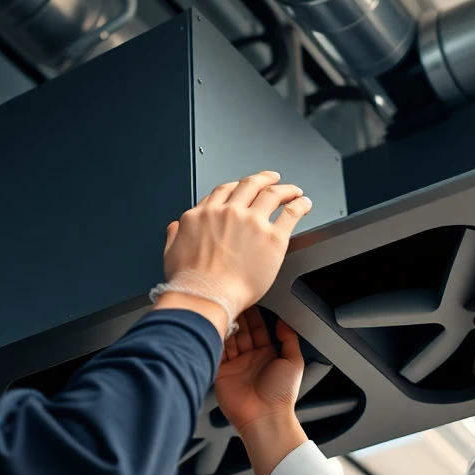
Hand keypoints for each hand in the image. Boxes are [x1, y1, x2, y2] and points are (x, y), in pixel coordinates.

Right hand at [157, 171, 310, 335]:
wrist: (205, 296)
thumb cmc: (190, 282)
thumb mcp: (171, 252)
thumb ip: (175, 235)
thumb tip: (177, 227)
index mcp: (204, 214)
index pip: (223, 191)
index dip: (236, 187)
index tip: (242, 188)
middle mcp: (228, 212)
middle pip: (249, 185)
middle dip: (263, 179)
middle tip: (271, 179)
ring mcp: (252, 222)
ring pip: (272, 193)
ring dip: (285, 188)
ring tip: (293, 190)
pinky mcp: (272, 238)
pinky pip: (291, 213)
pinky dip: (300, 204)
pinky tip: (304, 204)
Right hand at [215, 308, 308, 474]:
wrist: (264, 417)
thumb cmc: (280, 395)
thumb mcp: (293, 361)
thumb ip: (289, 339)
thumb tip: (283, 321)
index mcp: (267, 354)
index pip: (258, 328)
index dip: (254, 314)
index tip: (250, 299)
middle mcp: (249, 357)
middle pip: (242, 330)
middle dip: (238, 315)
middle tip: (234, 299)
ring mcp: (234, 364)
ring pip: (228, 338)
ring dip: (227, 324)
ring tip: (223, 308)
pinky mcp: (220, 371)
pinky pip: (217, 351)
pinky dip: (215, 338)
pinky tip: (215, 326)